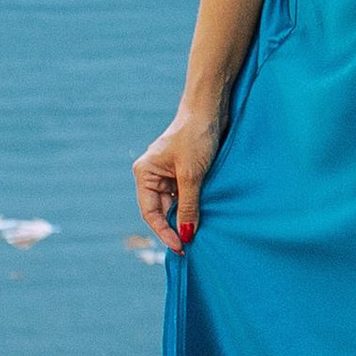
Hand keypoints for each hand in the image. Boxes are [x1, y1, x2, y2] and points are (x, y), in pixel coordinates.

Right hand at [134, 102, 221, 252]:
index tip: (180, 246)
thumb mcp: (192, 175)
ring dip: (186, 216)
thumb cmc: (196, 136)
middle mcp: (153, 175)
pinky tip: (205, 216)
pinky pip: (186, 194)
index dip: (164, 232)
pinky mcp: (185, 170)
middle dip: (175, 226)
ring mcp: (169, 173)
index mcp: (145, 174)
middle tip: (191, 245)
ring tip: (200, 233)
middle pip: (162, 210)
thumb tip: (185, 234)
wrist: (211, 109)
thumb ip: (188, 206)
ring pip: (176, 203)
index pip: (150, 212)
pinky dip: (194, 205)